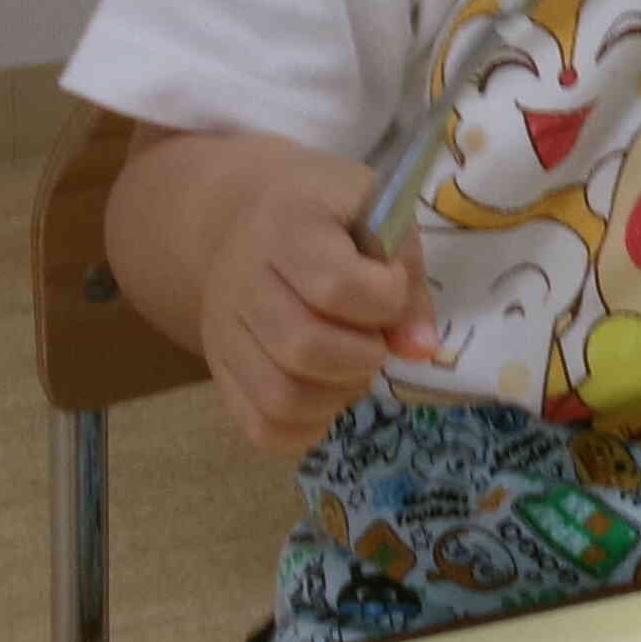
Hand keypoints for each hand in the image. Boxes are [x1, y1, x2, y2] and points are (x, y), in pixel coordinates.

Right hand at [196, 148, 437, 454]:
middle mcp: (241, 279)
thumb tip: (420, 350)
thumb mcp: (380, 218)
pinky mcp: (220, 370)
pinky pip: (261, 426)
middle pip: (302, 347)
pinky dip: (307, 426)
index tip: (391, 285)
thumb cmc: (330, 215)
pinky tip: (329, 393)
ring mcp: (222, 330)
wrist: (255, 218)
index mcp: (285, 225)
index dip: (384, 299)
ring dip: (337, 395)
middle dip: (363, 356)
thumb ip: (408, 280)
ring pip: (279, 396)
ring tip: (353, 367)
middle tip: (376, 338)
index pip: (335, 286)